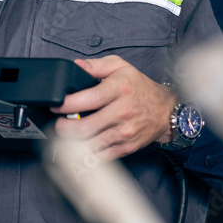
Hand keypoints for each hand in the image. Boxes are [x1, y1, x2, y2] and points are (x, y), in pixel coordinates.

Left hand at [51, 56, 176, 160]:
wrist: (165, 110)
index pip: (90, 98)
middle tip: (60, 123)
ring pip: (90, 145)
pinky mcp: (126, 147)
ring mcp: (124, 132)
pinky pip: (100, 157)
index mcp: (120, 89)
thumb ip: (96, 65)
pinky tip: (81, 145)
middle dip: (64, 127)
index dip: (68, 104)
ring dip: (73, 142)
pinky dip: (86, 154)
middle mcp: (123, 111)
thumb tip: (76, 66)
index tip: (57, 105)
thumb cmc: (140, 88)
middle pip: (85, 127)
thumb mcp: (121, 67)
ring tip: (68, 134)